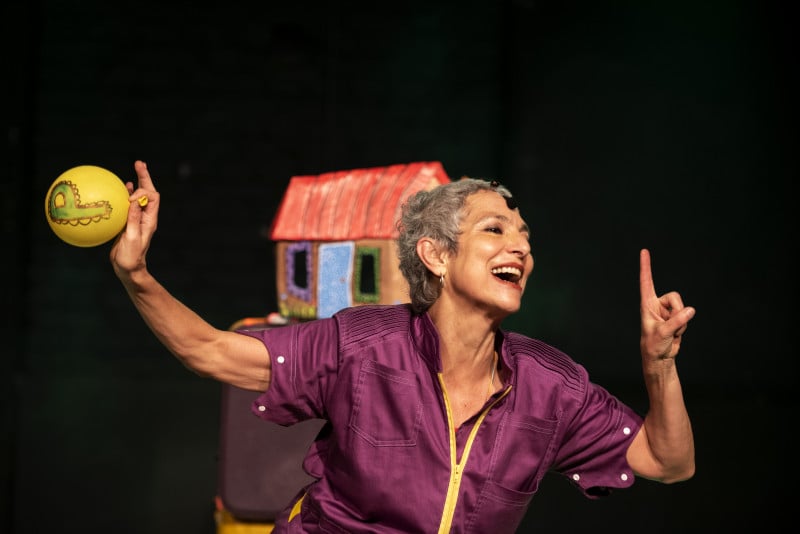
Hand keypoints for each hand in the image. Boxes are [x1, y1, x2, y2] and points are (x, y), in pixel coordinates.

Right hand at [110, 161, 159, 279]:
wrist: (128, 268)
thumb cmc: (131, 257)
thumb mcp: (131, 238)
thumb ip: (133, 220)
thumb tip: (134, 201)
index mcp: (150, 220)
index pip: (152, 197)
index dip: (142, 192)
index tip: (129, 199)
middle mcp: (146, 217)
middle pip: (148, 192)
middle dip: (144, 177)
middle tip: (138, 162)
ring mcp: (137, 218)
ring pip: (139, 196)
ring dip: (137, 182)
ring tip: (133, 169)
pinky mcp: (129, 222)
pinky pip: (129, 204)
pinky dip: (126, 195)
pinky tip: (120, 189)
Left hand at [639, 248, 694, 361]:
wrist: (660, 357)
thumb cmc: (653, 345)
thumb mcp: (663, 333)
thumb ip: (676, 321)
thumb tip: (691, 310)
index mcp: (647, 304)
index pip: (646, 282)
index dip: (646, 266)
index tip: (644, 251)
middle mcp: (657, 304)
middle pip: (675, 296)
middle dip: (677, 312)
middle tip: (670, 327)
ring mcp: (668, 310)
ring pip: (683, 307)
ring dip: (681, 322)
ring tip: (671, 332)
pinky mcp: (677, 317)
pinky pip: (687, 316)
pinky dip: (684, 326)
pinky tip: (675, 334)